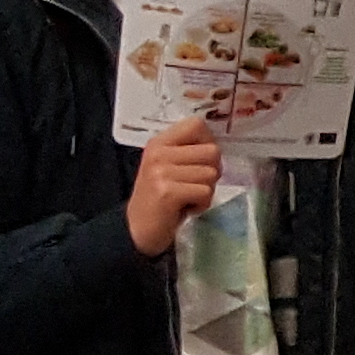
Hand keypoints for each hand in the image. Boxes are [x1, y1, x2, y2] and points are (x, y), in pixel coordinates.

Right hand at [125, 115, 223, 256]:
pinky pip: (205, 192)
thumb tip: (217, 147)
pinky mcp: (167, 192)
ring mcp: (161, 172)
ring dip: (206, 191)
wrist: (137, 229)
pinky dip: (202, 205)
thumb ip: (189, 152)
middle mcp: (159, 153)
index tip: (202, 161)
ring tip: (187, 197)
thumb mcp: (169, 166)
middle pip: (212, 151)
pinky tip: (186, 208)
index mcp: (159, 142)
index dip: (209, 142)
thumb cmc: (160, 197)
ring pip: (211, 174)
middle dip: (212, 171)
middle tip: (195, 185)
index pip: (197, 125)